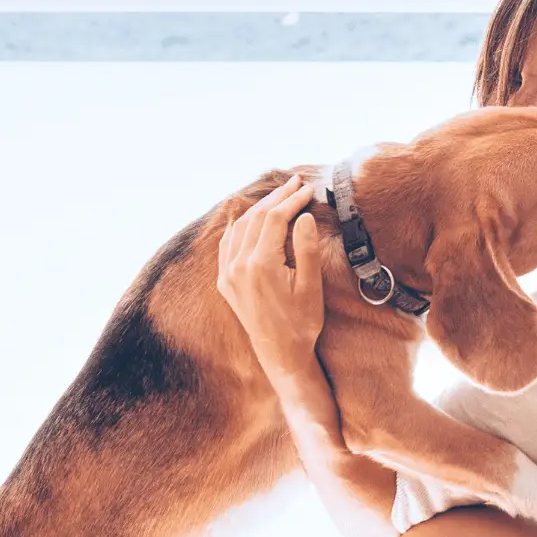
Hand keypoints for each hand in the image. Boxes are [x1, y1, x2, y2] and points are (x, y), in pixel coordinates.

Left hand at [217, 174, 324, 380]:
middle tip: (296, 183)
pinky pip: (228, 243)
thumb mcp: (310, 287)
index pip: (275, 219)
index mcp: (261, 265)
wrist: (281, 353)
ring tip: (279, 196)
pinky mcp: (225, 281)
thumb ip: (306, 249)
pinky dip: (240, 225)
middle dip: (277, 197)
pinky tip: (252, 218)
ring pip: (240, 227)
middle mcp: (238, 266)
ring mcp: (228, 273)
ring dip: (260, 208)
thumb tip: (303, 216)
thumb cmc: (301, 322)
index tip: (308, 189)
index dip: (293, 200)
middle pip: (256, 217)